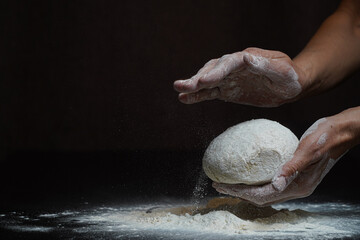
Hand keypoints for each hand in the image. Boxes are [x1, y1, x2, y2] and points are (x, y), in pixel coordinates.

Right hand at [174, 48, 305, 106]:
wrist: (291, 86)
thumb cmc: (289, 76)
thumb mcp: (281, 70)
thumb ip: (264, 65)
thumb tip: (246, 57)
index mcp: (247, 58)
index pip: (228, 63)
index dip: (216, 71)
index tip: (204, 80)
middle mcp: (234, 67)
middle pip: (213, 70)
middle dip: (198, 78)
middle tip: (182, 85)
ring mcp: (229, 79)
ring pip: (208, 81)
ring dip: (193, 86)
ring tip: (178, 89)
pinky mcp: (228, 91)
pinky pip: (211, 93)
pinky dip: (198, 96)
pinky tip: (184, 98)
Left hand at [212, 108, 358, 205]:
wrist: (339, 132)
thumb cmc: (325, 138)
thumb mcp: (307, 150)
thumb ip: (291, 168)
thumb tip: (275, 184)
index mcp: (298, 185)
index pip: (262, 194)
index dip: (240, 192)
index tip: (222, 185)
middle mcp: (296, 188)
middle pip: (260, 197)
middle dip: (238, 193)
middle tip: (218, 185)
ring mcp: (295, 183)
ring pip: (264, 193)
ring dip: (245, 190)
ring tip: (228, 183)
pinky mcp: (294, 176)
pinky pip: (269, 185)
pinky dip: (255, 183)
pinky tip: (246, 176)